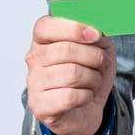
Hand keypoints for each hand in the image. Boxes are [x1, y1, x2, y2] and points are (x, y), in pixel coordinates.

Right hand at [25, 16, 116, 134]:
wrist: (87, 109)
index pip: (45, 26)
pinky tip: (84, 96)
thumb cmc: (89, 74)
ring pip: (71, 74)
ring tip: (92, 81)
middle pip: (65, 50)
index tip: (95, 35)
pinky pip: (70, 96)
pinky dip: (86, 96)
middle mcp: (34, 60)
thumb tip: (96, 30)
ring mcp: (34, 83)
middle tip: (100, 64)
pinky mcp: (40, 106)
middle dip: (94, 57)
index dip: (73, 28)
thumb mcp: (99, 48)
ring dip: (92, 78)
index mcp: (43, 40)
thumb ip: (97, 34)